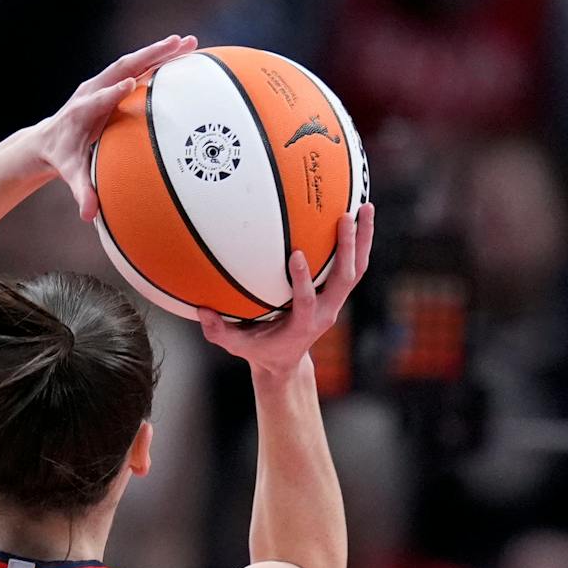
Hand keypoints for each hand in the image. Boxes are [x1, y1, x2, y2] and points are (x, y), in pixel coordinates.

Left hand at [32, 35, 198, 220]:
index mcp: (81, 113)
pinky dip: (159, 58)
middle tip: (177, 45)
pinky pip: (137, 67)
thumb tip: (89, 216)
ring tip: (190, 41)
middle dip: (148, 56)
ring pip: (132, 62)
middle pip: (121, 69)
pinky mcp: (112, 82)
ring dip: (159, 51)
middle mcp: (92, 91)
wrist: (49, 139)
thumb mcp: (71, 174)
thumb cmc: (63, 157)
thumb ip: (81, 192)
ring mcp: (102, 83)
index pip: (98, 100)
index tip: (131, 84)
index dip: (113, 92)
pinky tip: (184, 52)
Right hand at [197, 203, 375, 380]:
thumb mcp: (237, 345)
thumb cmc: (259, 349)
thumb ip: (218, 331)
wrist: (286, 361)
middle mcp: (326, 313)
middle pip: (344, 279)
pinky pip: (353, 266)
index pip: (306, 301)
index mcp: (303, 325)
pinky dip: (358, 241)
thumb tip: (202, 311)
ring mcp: (335, 302)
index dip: (303, 280)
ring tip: (365, 206)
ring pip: (356, 269)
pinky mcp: (337, 294)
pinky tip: (358, 215)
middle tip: (345, 217)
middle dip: (347, 248)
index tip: (297, 254)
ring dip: (362, 239)